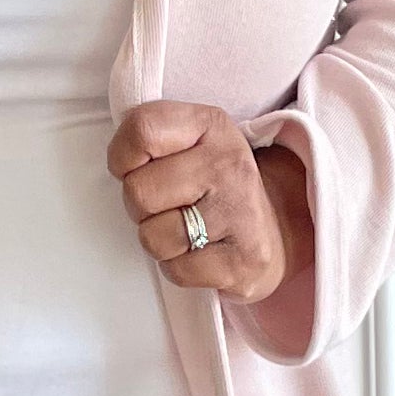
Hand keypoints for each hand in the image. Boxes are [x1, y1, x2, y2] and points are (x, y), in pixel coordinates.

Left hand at [105, 99, 310, 305]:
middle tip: (168, 206)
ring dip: (160, 240)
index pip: (142, 130)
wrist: (275, 227)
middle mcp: (229, 163)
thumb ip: (149, 138)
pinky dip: (180, 268)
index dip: (123, 157)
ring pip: (152, 237)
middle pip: (138, 191)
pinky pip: (176, 270)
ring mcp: (240, 211)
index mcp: (211, 125)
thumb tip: (118, 160)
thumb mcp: (189, 141)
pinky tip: (201, 252)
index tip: (137, 167)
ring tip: (186, 229)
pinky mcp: (245, 260)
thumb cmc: (215, 185)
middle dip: (141, 207)